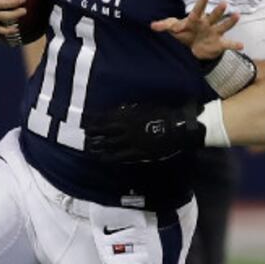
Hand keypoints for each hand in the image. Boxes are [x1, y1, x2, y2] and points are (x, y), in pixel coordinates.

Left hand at [85, 102, 204, 161]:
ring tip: (90, 147)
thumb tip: (119, 108)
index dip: (95, 119)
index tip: (86, 120)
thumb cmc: (165, 113)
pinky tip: (103, 158)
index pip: (106, 117)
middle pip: (105, 130)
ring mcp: (131, 141)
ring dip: (99, 145)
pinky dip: (110, 157)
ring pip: (110, 143)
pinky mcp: (138, 152)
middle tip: (86, 135)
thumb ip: (131, 108)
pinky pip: (121, 156)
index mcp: (129, 114)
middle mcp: (126, 127)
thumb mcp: (146, 105)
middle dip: (94, 132)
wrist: (178, 127)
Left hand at [151, 0, 242, 60]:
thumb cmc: (184, 33)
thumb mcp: (174, 29)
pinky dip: (235, 45)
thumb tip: (152, 26)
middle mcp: (207, 24)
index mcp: (196, 20)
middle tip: (224, 3)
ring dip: (230, 22)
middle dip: (218, 11)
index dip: (201, 3)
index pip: (198, 11)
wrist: (194, 46)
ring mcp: (214, 33)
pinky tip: (242, 45)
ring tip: (237, 16)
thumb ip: (165, 26)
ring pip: (223, 26)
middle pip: (213, 16)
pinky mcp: (219, 43)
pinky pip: (228, 44)